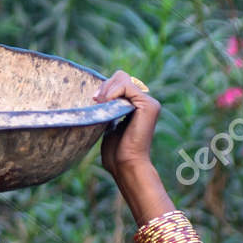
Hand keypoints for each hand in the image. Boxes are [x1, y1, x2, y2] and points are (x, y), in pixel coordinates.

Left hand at [93, 70, 159, 188]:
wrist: (125, 166)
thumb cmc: (116, 154)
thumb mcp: (109, 126)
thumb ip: (109, 111)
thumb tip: (98, 98)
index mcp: (137, 105)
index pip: (119, 83)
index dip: (104, 88)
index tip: (93, 101)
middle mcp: (145, 101)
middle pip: (121, 76)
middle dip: (104, 86)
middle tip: (95, 102)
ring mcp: (149, 102)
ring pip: (122, 78)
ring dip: (106, 90)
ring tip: (100, 105)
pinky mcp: (148, 105)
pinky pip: (126, 85)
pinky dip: (112, 92)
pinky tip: (106, 103)